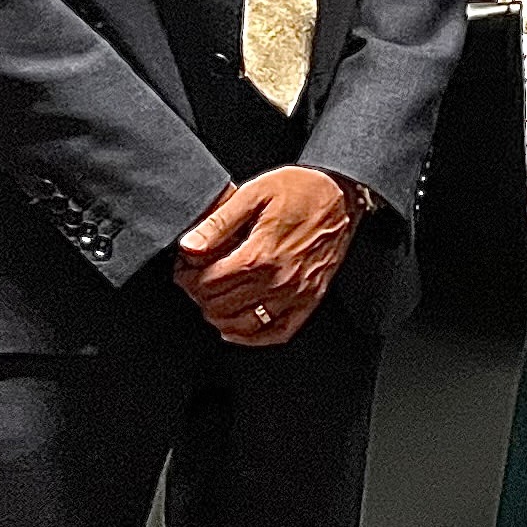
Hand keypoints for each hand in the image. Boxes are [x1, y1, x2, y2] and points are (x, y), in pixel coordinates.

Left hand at [174, 165, 356, 347]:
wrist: (342, 194)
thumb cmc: (301, 190)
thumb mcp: (254, 193)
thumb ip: (219, 222)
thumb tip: (188, 246)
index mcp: (260, 254)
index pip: (208, 284)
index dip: (187, 278)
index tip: (184, 268)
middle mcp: (278, 280)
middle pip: (221, 307)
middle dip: (199, 295)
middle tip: (195, 279)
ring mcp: (296, 294)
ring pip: (244, 325)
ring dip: (220, 316)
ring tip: (212, 298)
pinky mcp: (310, 299)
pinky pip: (278, 333)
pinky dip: (253, 337)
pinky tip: (238, 328)